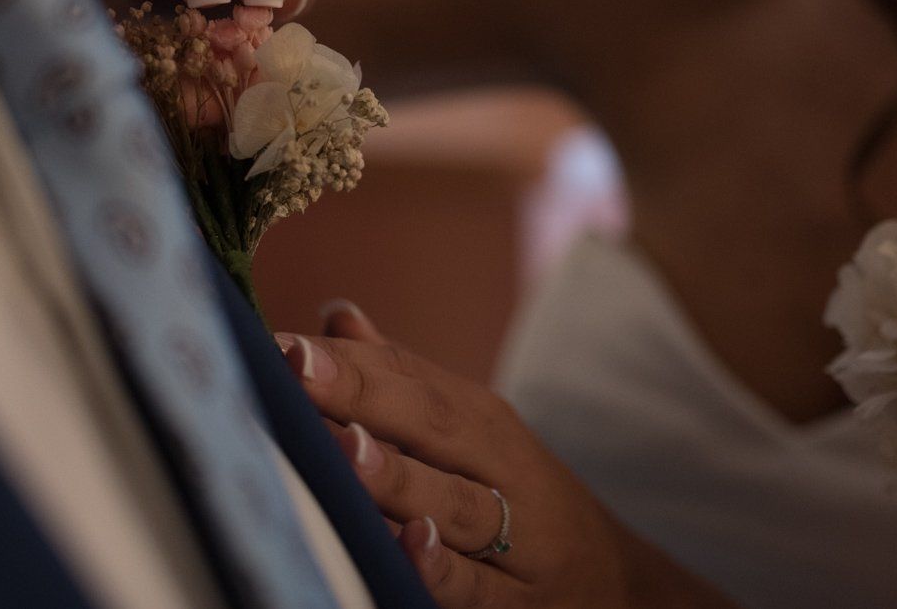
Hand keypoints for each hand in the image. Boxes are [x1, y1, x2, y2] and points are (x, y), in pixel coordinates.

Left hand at [279, 303, 732, 608]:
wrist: (613, 583)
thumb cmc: (514, 496)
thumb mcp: (471, 435)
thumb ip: (400, 380)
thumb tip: (335, 317)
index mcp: (479, 420)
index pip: (410, 377)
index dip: (349, 361)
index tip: (283, 342)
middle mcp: (501, 468)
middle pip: (433, 425)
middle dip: (364, 396)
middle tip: (298, 371)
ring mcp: (516, 539)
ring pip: (454, 504)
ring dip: (399, 479)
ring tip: (346, 450)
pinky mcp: (519, 606)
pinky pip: (477, 589)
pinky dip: (443, 571)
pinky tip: (410, 547)